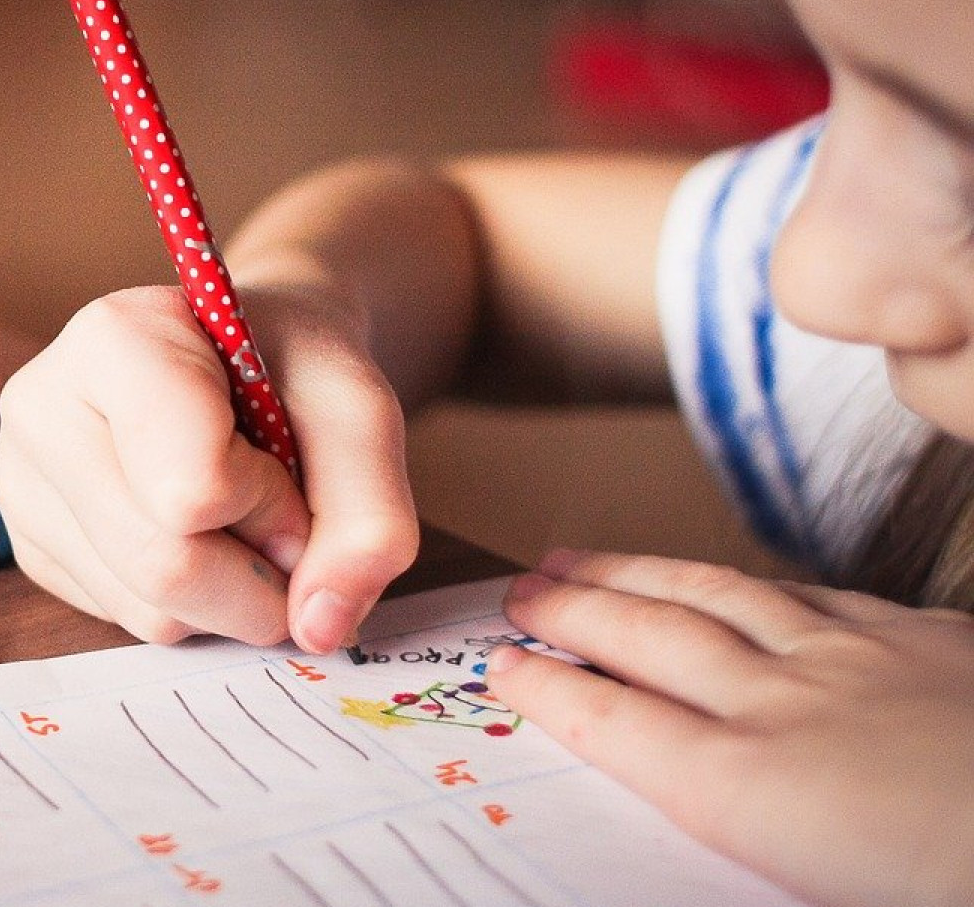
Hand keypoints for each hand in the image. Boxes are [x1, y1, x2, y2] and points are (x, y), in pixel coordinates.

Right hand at [0, 283, 418, 651]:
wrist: (245, 356)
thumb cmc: (292, 368)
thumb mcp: (359, 412)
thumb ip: (369, 516)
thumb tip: (319, 628)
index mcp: (111, 340)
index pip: (192, 489)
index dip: (271, 503)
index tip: (288, 461)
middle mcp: (41, 407)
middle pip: (163, 565)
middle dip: (258, 574)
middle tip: (285, 522)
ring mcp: (21, 482)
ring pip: (147, 609)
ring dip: (229, 595)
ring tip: (236, 516)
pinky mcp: (29, 546)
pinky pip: (125, 621)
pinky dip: (190, 604)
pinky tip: (193, 533)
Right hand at [488, 549, 973, 906]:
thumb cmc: (951, 879)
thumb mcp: (820, 893)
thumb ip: (752, 838)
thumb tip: (697, 805)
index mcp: (755, 790)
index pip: (618, 726)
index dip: (550, 691)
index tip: (502, 667)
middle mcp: (790, 709)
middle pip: (651, 640)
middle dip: (574, 611)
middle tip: (520, 590)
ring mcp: (864, 662)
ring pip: (722, 597)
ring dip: (641, 575)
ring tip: (587, 559)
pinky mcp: (935, 642)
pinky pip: (817, 594)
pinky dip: (754, 583)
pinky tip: (744, 582)